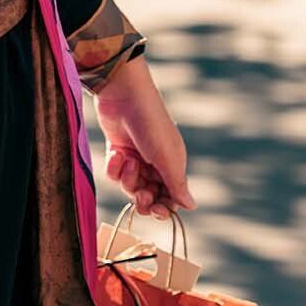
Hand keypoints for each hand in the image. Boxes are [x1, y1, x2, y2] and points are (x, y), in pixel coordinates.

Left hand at [95, 56, 195, 219]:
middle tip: (141, 195)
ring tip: (129, 162)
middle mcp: (156, 164)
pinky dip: (114, 168)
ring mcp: (137, 159)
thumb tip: (191, 206)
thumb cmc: (150, 125)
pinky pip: (115, 174)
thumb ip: (176, 184)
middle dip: (144, 199)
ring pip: (131, 187)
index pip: (171, 197)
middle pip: (150, 196)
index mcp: (173, 165)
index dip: (164, 207)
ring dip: (128, 180)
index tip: (156, 210)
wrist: (122, 95)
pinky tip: (116, 154)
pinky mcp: (119, 152)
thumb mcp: (166, 157)